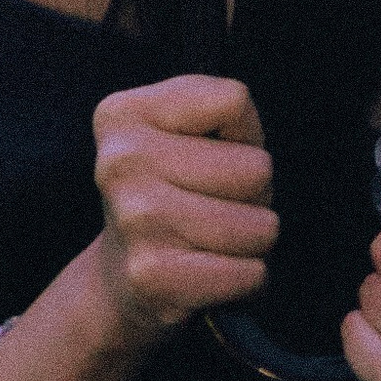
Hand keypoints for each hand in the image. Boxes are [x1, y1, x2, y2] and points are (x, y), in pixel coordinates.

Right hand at [89, 73, 276, 348]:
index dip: (243, 134)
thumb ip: (229, 113)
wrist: (120, 278)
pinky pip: (251, 273)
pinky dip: (247, 279)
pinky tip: (210, 273)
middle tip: (213, 206)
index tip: (210, 155)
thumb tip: (256, 168)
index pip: (234, 101)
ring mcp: (133, 219)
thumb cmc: (176, 190)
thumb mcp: (191, 130)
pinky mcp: (151, 275)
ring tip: (212, 239)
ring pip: (261, 226)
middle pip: (257, 169)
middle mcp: (120, 162)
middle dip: (253, 194)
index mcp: (123, 114)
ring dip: (252, 240)